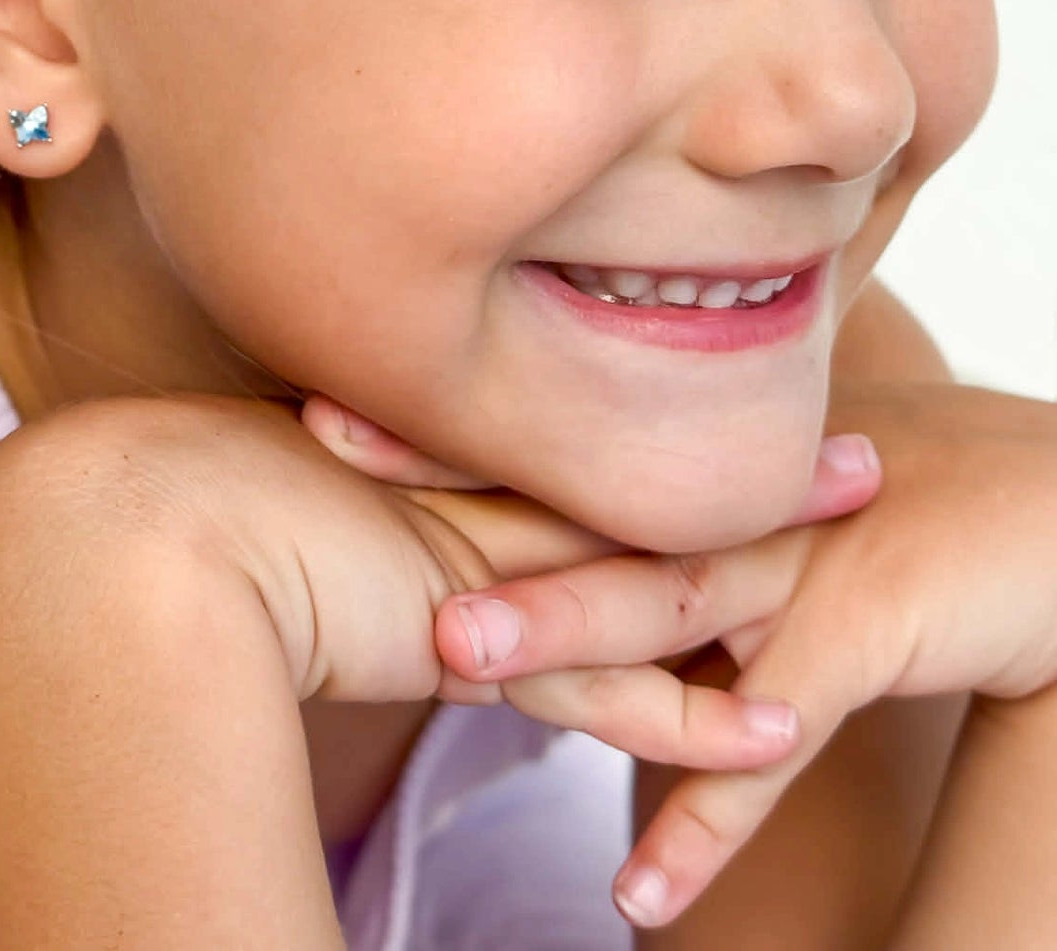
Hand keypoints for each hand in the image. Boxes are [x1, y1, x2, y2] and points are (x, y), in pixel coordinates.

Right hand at [0, 392, 836, 776]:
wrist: (127, 530)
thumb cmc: (175, 505)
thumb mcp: (280, 491)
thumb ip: (339, 495)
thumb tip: (358, 516)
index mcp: (435, 455)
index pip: (575, 448)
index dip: (663, 441)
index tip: (732, 411)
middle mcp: (471, 494)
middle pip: (637, 489)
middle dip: (746, 484)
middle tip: (844, 457)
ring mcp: (477, 556)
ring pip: (645, 571)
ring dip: (753, 570)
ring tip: (847, 529)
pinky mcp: (469, 632)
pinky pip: (602, 678)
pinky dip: (685, 713)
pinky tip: (766, 733)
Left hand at [307, 382, 1056, 928]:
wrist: (1045, 511)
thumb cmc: (890, 505)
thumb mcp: (762, 498)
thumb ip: (665, 517)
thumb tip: (548, 540)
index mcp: (690, 472)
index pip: (548, 451)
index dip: (440, 433)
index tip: (325, 407)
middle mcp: (725, 503)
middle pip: (575, 506)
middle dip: (457, 497)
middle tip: (334, 478)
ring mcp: (792, 558)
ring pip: (660, 601)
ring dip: (562, 636)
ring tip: (455, 659)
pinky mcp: (863, 630)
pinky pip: (775, 741)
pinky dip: (710, 823)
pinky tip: (639, 901)